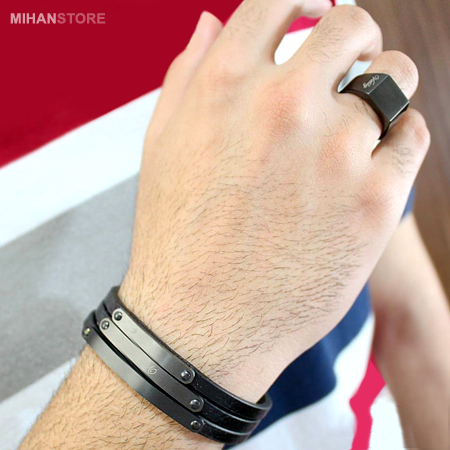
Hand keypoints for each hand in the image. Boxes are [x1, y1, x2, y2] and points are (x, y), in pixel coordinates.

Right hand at [120, 2, 428, 401]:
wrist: (201, 323)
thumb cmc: (178, 241)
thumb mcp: (162, 148)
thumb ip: (187, 76)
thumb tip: (212, 23)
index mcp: (225, 88)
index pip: (279, 1)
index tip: (314, 11)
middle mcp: (282, 108)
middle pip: (351, 27)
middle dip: (354, 40)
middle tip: (350, 67)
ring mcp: (334, 151)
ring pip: (394, 78)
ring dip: (383, 88)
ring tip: (362, 121)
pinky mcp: (374, 200)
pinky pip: (412, 136)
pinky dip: (399, 138)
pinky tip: (371, 162)